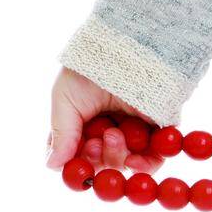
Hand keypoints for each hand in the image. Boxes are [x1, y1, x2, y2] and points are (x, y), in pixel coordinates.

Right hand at [46, 66, 167, 175]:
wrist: (122, 45)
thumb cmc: (89, 69)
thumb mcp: (65, 100)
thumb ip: (61, 134)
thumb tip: (52, 165)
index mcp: (85, 126)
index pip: (80, 160)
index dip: (77, 166)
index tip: (74, 161)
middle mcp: (111, 130)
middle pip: (105, 165)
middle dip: (98, 159)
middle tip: (96, 141)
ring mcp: (136, 129)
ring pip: (127, 162)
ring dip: (116, 158)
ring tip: (112, 134)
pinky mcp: (159, 125)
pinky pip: (156, 156)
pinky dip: (145, 165)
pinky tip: (133, 160)